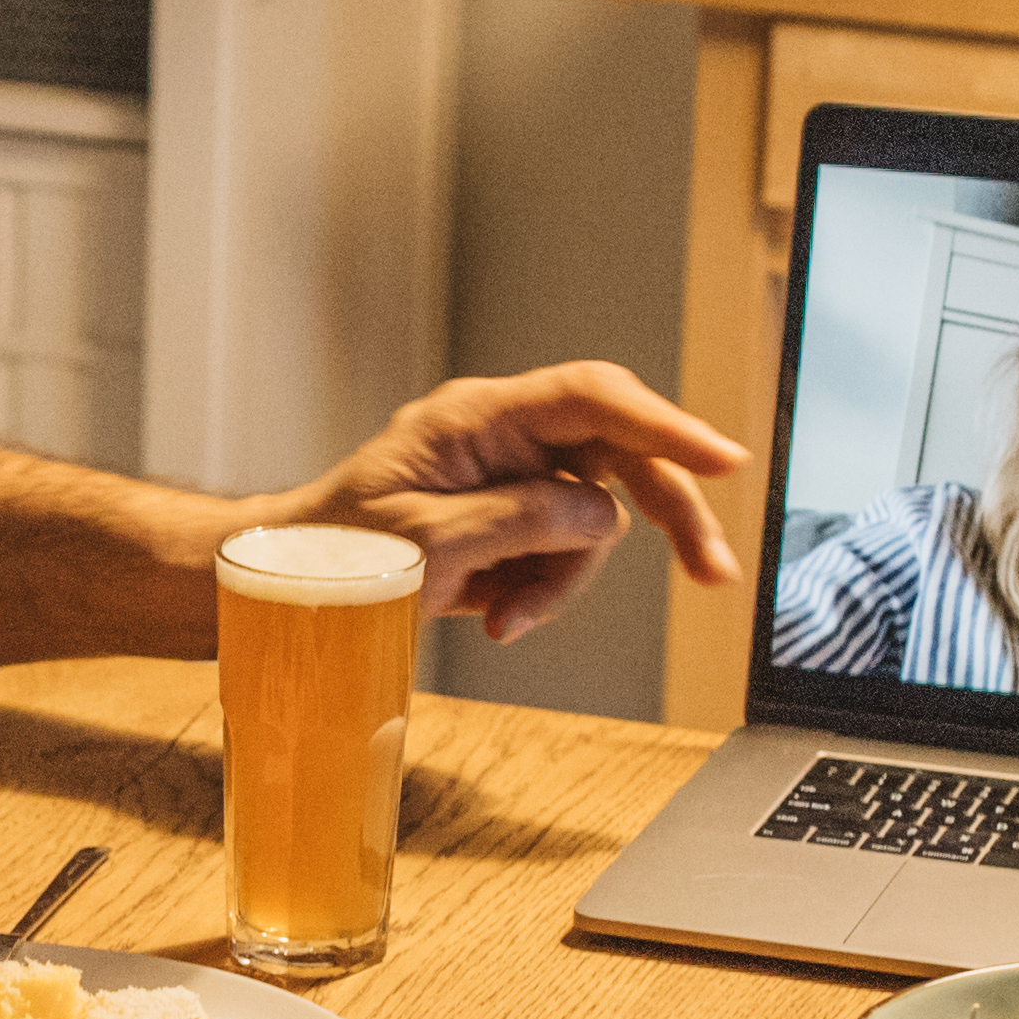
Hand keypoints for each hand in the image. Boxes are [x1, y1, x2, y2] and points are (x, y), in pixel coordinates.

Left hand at [271, 362, 751, 641]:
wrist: (294, 584)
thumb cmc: (337, 551)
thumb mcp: (428, 542)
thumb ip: (520, 521)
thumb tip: (600, 515)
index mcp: (477, 416)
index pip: (591, 399)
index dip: (665, 425)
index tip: (724, 460)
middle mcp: (504, 434)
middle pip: (618, 455)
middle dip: (666, 516)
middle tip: (712, 573)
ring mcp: (510, 474)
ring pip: (593, 521)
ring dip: (564, 581)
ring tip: (506, 620)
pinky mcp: (510, 517)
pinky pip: (561, 551)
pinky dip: (541, 592)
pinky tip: (498, 616)